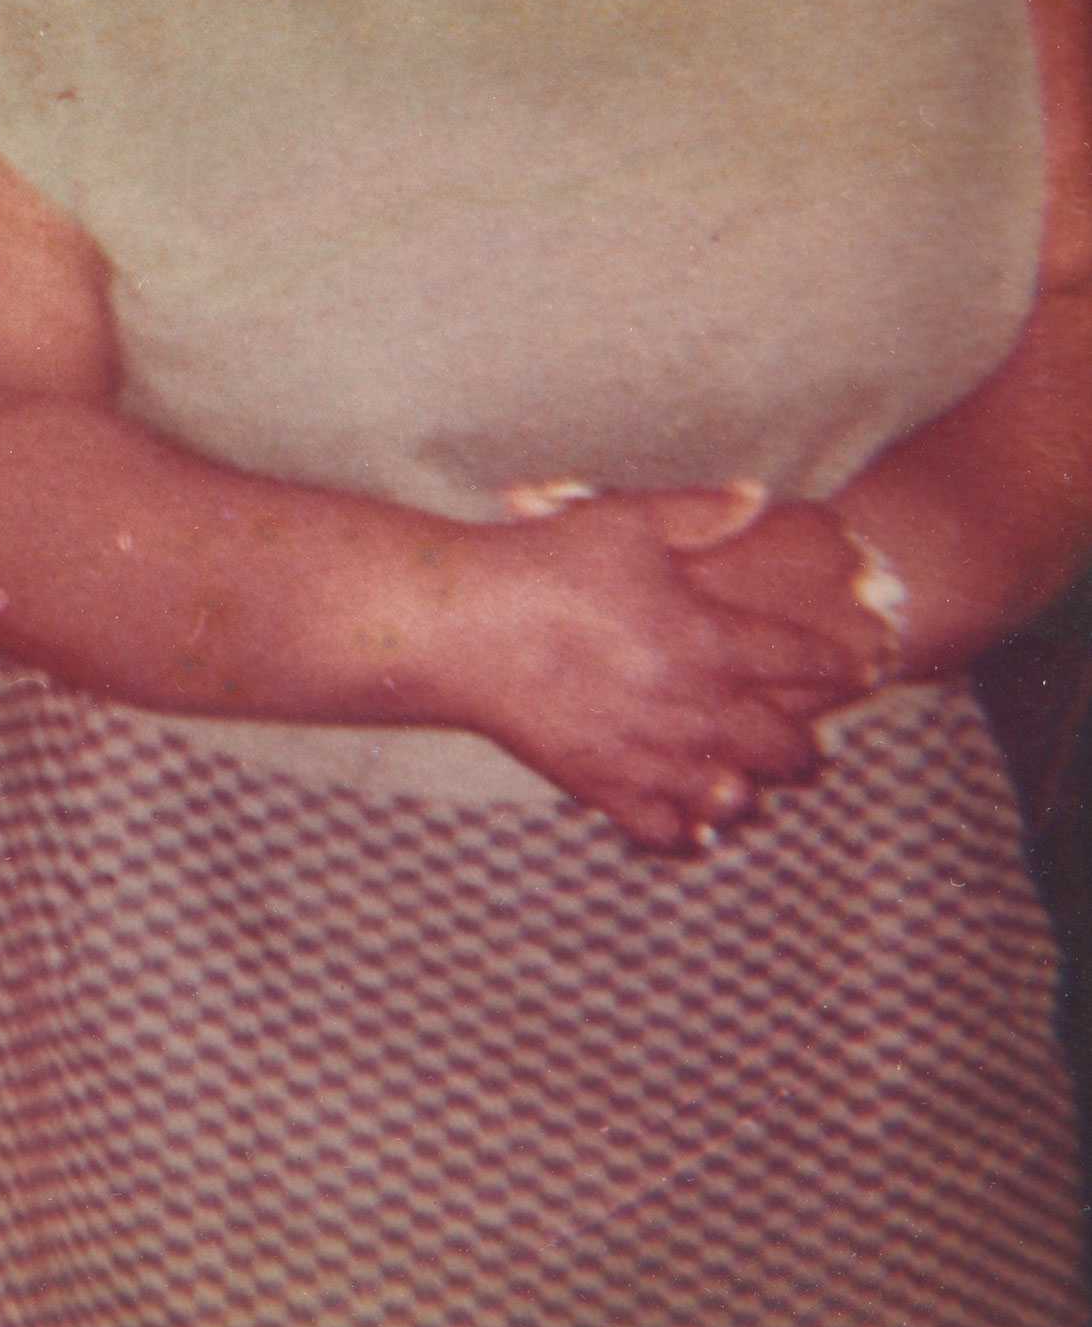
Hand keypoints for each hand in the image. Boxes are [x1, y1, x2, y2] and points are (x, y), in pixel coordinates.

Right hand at [456, 491, 858, 855]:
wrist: (463, 626)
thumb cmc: (543, 563)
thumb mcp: (625, 518)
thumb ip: (701, 511)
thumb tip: (759, 495)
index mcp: (711, 640)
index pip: (807, 663)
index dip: (844, 665)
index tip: (862, 666)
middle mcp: (697, 708)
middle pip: (788, 748)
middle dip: (807, 749)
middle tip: (810, 747)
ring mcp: (653, 756)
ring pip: (739, 799)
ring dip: (754, 792)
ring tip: (751, 784)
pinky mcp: (606, 788)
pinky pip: (670, 832)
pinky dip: (689, 831)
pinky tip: (691, 819)